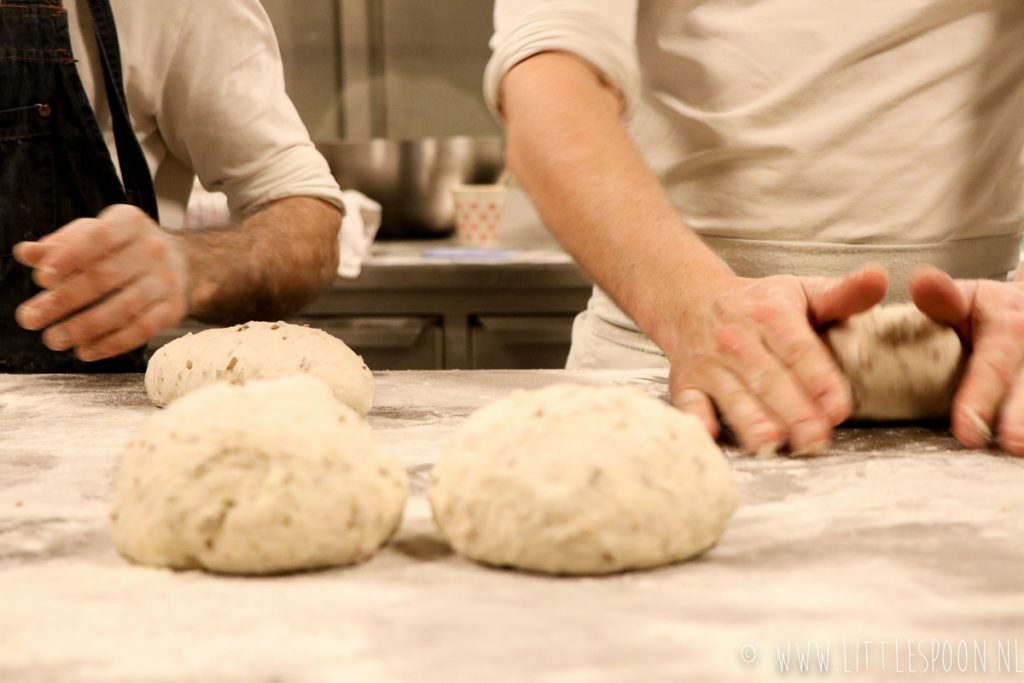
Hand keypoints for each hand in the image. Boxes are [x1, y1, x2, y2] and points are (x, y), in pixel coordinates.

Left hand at [13, 204, 187, 361]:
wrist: (181, 263)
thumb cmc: (123, 248)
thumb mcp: (93, 235)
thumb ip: (59, 245)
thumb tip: (26, 253)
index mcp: (129, 223)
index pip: (99, 237)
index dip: (70, 257)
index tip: (42, 278)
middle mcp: (153, 249)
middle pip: (106, 277)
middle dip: (64, 300)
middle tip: (30, 319)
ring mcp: (166, 281)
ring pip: (123, 308)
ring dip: (84, 327)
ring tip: (54, 339)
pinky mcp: (173, 308)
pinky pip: (142, 329)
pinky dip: (111, 343)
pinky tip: (85, 351)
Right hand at [668, 265, 887, 454]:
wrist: (690, 298)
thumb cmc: (756, 304)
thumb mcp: (801, 290)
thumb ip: (843, 294)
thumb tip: (879, 279)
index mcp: (771, 315)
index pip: (799, 349)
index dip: (819, 379)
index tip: (838, 408)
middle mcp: (738, 340)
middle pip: (768, 379)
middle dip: (793, 411)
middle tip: (816, 439)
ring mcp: (710, 364)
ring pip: (733, 395)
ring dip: (752, 421)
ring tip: (773, 444)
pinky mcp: (686, 383)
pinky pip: (689, 403)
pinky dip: (697, 419)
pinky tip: (709, 434)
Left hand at [909, 266, 1023, 454]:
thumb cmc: (983, 311)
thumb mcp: (963, 297)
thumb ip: (941, 297)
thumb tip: (921, 282)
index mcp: (1010, 325)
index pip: (995, 365)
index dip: (981, 397)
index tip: (966, 433)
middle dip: (1021, 419)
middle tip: (1010, 446)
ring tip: (1017, 453)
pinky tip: (1016, 457)